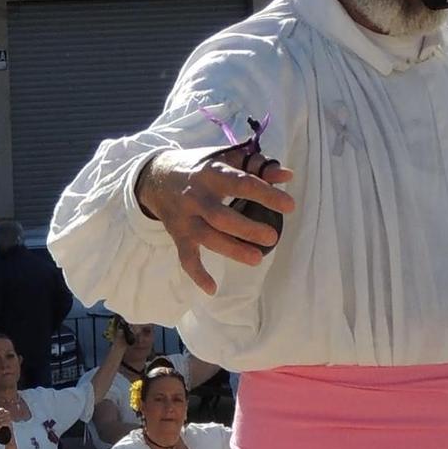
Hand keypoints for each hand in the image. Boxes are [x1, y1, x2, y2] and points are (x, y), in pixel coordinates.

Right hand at [135, 143, 294, 296]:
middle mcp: (196, 197)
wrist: (157, 177)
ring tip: (257, 259)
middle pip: (221, 216)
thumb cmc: (202, 168)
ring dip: (232, 250)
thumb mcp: (226, 159)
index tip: (290, 206)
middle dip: (247, 229)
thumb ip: (258, 165)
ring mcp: (185, 219)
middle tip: (272, 237)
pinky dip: (197, 274)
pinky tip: (212, 289)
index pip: (241, 183)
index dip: (266, 194)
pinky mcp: (178, 236)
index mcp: (212, 174)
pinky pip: (186, 258)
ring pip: (207, 238)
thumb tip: (287, 175)